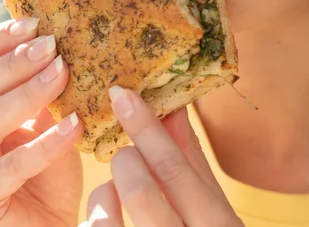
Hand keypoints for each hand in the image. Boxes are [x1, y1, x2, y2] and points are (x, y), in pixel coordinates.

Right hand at [0, 18, 83, 226]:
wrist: (46, 226)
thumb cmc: (45, 176)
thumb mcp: (42, 124)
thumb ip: (39, 92)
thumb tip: (54, 45)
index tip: (33, 22)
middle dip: (15, 63)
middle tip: (51, 45)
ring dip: (29, 93)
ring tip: (63, 72)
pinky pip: (11, 166)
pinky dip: (46, 143)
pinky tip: (76, 125)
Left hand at [85, 87, 243, 226]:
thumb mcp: (211, 209)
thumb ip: (193, 164)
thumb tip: (174, 108)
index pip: (176, 168)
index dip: (145, 127)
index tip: (120, 93)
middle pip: (139, 189)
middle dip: (125, 161)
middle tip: (126, 154)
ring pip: (106, 217)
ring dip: (106, 191)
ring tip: (116, 186)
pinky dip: (97, 215)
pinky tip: (106, 210)